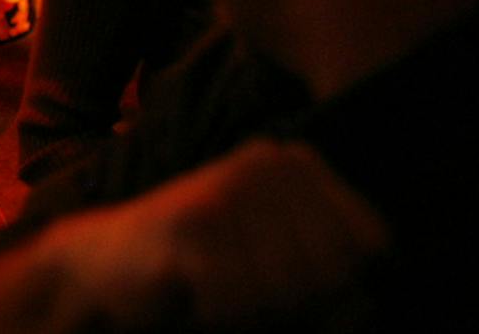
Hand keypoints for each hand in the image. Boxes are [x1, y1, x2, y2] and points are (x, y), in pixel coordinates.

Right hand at [38, 140, 388, 329]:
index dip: (343, 288)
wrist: (106, 266)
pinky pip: (238, 300)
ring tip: (218, 292)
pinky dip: (218, 314)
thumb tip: (365, 300)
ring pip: (288, 289)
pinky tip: (191, 293)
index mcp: (299, 165)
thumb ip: (335, 286)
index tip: (295, 290)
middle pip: (333, 270)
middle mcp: (269, 162)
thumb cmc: (207, 274)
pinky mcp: (191, 221)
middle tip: (245, 293)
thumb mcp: (283, 274)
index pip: (372, 243)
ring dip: (253, 313)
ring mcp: (229, 186)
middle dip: (296, 304)